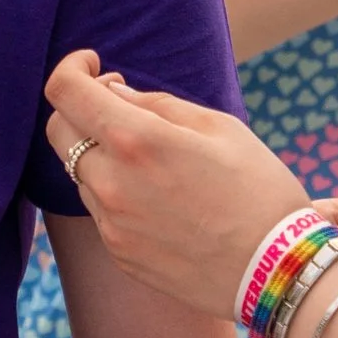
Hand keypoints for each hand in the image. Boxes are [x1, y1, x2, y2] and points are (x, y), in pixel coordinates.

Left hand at [44, 50, 310, 322]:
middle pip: (58, 131)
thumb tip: (112, 90)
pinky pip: (99, 209)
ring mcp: (111, 225)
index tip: (93, 64)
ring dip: (99, 153)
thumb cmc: (258, 189)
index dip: (72, 68)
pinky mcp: (119, 254)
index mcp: (136, 141)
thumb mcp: (218, 127)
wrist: (278, 272)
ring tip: (151, 157)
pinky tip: (158, 196)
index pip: (64, 92)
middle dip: (80, 109)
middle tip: (121, 104)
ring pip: (78, 172)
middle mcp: (111, 183)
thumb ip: (156, 103)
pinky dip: (114, 190)